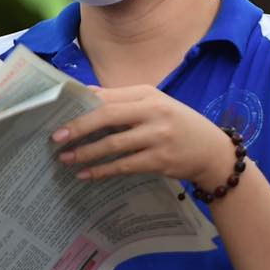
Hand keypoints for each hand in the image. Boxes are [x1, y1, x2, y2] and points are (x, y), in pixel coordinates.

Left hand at [53, 87, 237, 188]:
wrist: (213, 152)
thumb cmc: (178, 126)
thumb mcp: (155, 105)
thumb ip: (123, 101)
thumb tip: (86, 96)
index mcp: (148, 94)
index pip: (107, 96)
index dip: (80, 106)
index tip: (58, 114)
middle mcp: (153, 111)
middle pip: (106, 116)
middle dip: (78, 127)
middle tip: (56, 138)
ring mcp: (157, 136)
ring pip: (112, 144)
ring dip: (86, 153)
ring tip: (66, 159)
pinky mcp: (160, 160)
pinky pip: (123, 165)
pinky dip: (102, 170)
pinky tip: (86, 174)